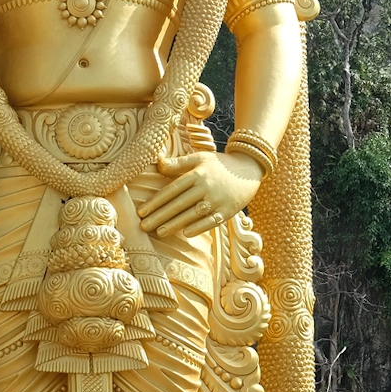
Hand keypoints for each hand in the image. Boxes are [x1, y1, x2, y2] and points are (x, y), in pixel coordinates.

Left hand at [136, 151, 263, 238]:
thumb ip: (177, 163)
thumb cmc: (219, 164)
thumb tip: (157, 162)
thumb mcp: (199, 158)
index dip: (155, 201)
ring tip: (159, 232)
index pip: (172, 190)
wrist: (249, 168)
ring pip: (193, 213)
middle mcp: (205, 186)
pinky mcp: (228, 210)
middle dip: (160, 216)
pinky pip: (212, 220)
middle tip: (143, 226)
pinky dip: (200, 227)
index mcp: (196, 174)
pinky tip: (186, 233)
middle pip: (179, 203)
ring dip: (176, 223)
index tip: (140, 212)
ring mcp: (217, 199)